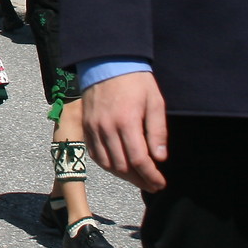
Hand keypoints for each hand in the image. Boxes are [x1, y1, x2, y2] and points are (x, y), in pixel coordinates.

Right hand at [83, 70, 168, 192]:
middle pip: (122, 166)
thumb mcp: (154, 102)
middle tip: (152, 184)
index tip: (160, 183)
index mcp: (127, 122)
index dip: (151, 176)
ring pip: (107, 163)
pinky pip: (95, 153)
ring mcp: (94, 128)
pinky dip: (107, 164)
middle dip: (140, 180)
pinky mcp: (86, 126)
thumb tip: (159, 158)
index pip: (139, 160)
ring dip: (124, 175)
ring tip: (138, 178)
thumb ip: (157, 131)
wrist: (107, 63)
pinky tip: (119, 166)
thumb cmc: (135, 81)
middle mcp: (107, 128)